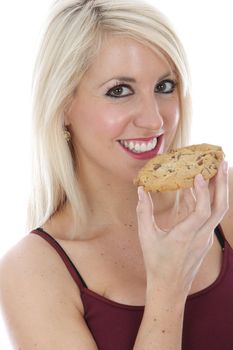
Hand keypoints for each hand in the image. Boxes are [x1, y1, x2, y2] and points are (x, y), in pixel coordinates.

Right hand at [136, 160, 228, 296]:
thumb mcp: (146, 236)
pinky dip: (206, 200)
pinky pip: (209, 216)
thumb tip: (141, 191)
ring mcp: (206, 237)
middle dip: (222, 183)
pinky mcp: (204, 238)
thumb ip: (143, 211)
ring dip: (218, 190)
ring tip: (216, 171)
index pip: (202, 211)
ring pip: (218, 211)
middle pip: (220, 207)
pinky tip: (198, 190)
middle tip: (221, 162)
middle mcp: (201, 235)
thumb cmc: (157, 263)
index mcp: (186, 235)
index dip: (202, 192)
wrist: (170, 287)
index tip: (198, 175)